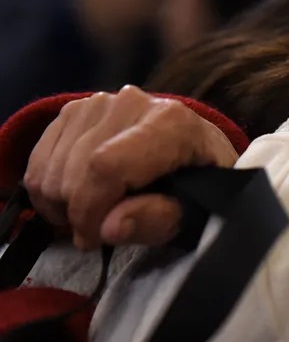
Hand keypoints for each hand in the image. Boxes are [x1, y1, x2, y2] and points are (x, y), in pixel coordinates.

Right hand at [24, 86, 239, 249]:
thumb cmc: (197, 187)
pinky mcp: (75, 109)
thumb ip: (157, 220)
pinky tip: (76, 198)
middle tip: (98, 232)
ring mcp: (100, 102)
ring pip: (50, 165)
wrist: (193, 154)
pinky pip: (38, 158)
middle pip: (75, 168)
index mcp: (171, 124)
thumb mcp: (192, 212)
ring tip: (92, 215)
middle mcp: (132, 103)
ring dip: (61, 203)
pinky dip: (47, 188)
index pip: (106, 165)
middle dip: (77, 213)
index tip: (94, 239)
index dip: (90, 209)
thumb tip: (109, 228)